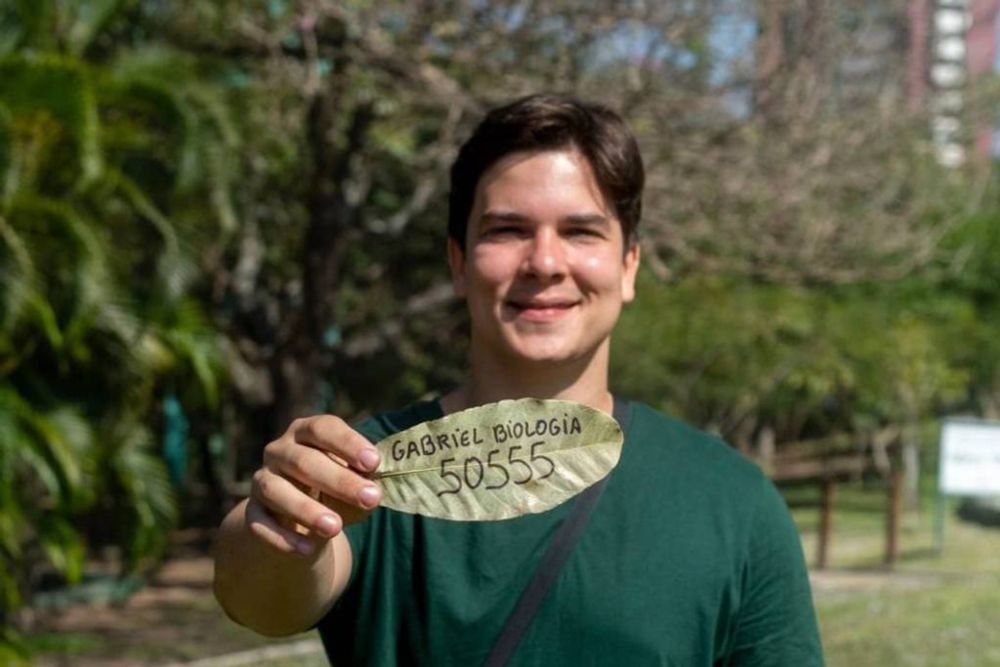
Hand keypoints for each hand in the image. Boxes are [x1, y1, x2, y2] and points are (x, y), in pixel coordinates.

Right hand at [245, 415, 381, 555]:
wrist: (299, 518)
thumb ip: (362, 480)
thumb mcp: (352, 479)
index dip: (348, 443)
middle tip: (370, 498)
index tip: (374, 462)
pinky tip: (308, 549)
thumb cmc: (334, 488)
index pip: (322, 428)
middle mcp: (279, 450)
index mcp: (306, 432)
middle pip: (303, 461)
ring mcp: (262, 480)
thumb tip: (372, 490)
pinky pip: (260, 523)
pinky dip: (283, 538)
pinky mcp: (252, 511)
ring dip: (306, 509)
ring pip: (275, 490)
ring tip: (335, 528)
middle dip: (339, 481)